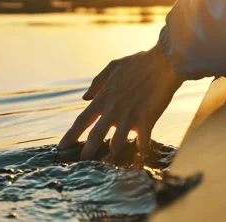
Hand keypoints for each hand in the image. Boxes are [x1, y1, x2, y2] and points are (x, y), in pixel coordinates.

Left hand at [58, 44, 184, 159]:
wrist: (163, 63)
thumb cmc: (139, 62)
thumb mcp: (113, 67)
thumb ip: (97, 82)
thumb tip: (84, 97)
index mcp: (104, 97)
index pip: (82, 120)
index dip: (71, 135)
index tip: (62, 146)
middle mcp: (113, 110)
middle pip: (96, 135)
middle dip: (87, 151)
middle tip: (81, 161)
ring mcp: (130, 116)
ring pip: (117, 143)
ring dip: (113, 153)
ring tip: (110, 161)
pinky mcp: (147, 120)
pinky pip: (143, 141)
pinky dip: (141, 150)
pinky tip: (140, 155)